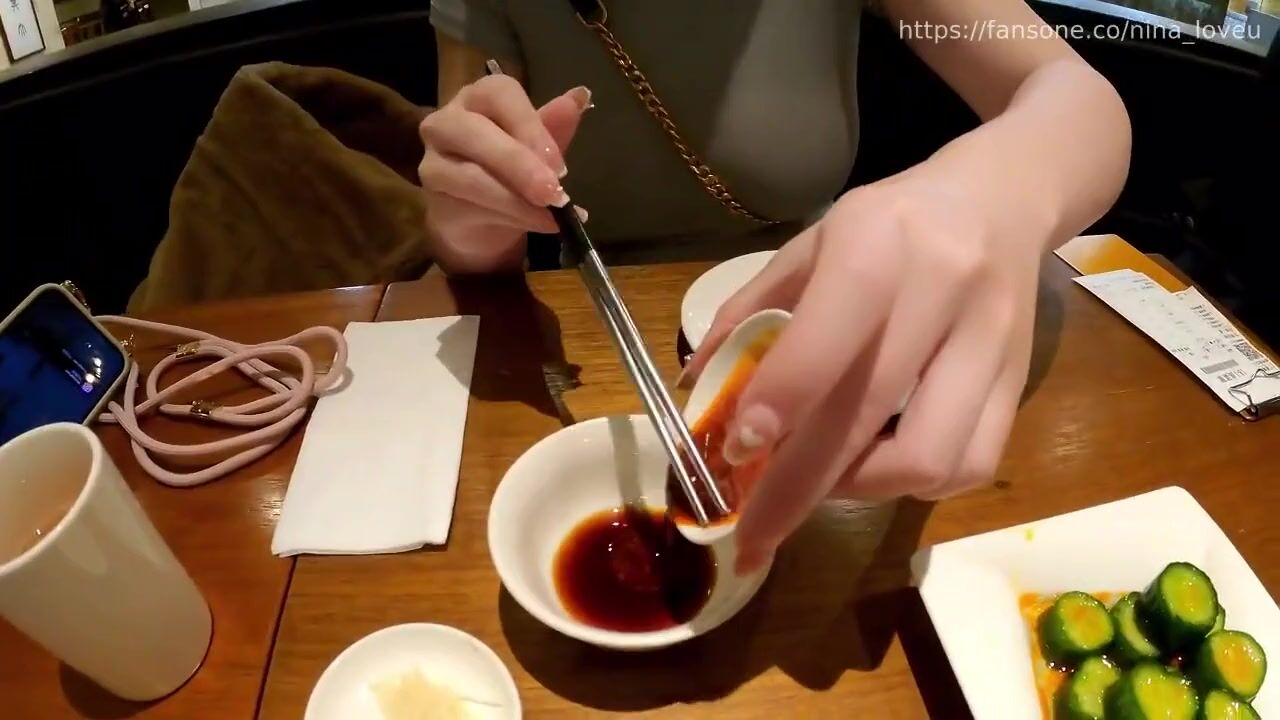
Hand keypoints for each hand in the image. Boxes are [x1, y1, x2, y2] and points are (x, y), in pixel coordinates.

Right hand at [418, 75, 590, 271]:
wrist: (480, 221)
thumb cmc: (510, 174)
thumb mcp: (538, 150)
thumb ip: (554, 126)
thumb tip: (581, 96)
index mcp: (479, 98)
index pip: (499, 92)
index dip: (529, 124)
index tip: (559, 162)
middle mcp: (448, 121)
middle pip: (475, 130)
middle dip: (518, 162)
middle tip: (553, 190)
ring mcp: (433, 159)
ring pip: (470, 175)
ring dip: (515, 198)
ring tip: (551, 213)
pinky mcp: (432, 197)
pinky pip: (470, 206)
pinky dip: (510, 216)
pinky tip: (537, 223)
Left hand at [687, 162, 1048, 573]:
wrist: (1002, 199)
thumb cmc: (890, 223)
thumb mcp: (812, 242)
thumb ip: (750, 312)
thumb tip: (693, 390)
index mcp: (876, 246)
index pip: (828, 340)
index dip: (778, 405)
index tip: (733, 454)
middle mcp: (940, 292)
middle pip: (866, 416)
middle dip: (797, 490)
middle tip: (751, 538)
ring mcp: (990, 342)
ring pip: (930, 458)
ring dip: (860, 490)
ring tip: (820, 482)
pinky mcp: (1020, 381)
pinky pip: (970, 466)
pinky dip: (913, 485)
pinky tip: (876, 467)